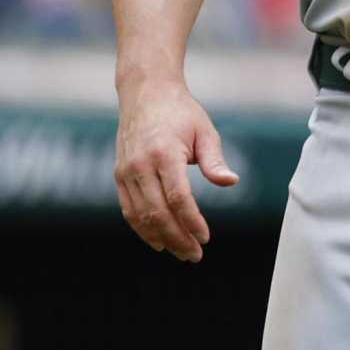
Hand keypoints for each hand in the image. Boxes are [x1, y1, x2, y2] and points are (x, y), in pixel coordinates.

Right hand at [113, 76, 238, 261]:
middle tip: (194, 255)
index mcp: (164, 153)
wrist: (146, 94)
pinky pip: (129, 209)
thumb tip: (230, 183)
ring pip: (139, 215)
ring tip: (181, 252)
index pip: (177, 197)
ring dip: (159, 238)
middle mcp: (140, 166)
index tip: (205, 238)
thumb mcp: (205, 131)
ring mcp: (125, 172)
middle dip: (176, 237)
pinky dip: (142, 228)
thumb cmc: (181, 112)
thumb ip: (214, 160)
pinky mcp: (119, 175)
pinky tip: (158, 240)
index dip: (191, 221)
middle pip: (156, 212)